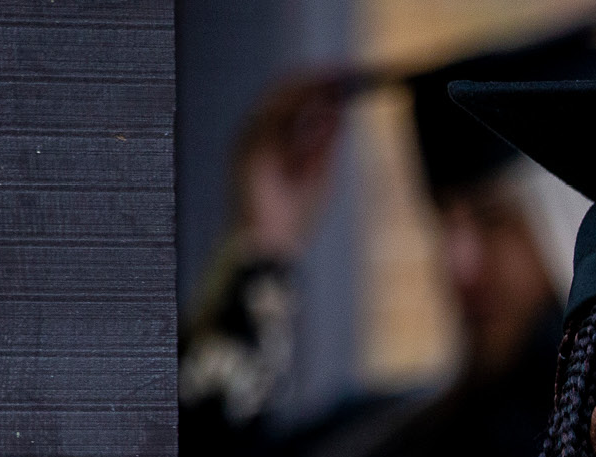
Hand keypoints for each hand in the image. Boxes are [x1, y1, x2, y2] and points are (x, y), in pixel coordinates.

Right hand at [232, 70, 352, 261]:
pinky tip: (321, 98)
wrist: (270, 247)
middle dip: (316, 80)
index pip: (294, 103)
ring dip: (308, 85)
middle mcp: (256, 134)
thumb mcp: (319, 174)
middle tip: (349, 71)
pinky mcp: (246, 149)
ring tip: (337, 76)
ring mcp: (248, 139)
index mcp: (271, 141)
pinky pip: (271, 117)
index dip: (320, 87)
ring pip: (277, 99)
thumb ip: (324, 143)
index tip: (349, 77)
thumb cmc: (292, 217)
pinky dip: (296, 105)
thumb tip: (338, 109)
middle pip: (285, 95)